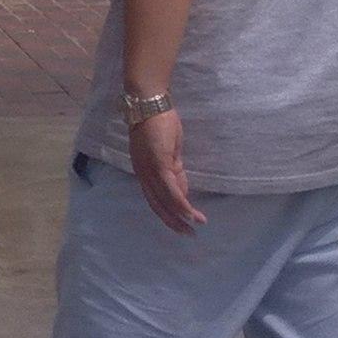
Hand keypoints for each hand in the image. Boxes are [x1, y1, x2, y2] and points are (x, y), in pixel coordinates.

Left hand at [128, 106, 203, 233]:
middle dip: (173, 222)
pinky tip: (191, 213)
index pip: (155, 199)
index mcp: (144, 171)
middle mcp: (143, 174)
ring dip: (181, 216)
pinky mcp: (158, 164)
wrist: (150, 103)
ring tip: (195, 227)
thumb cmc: (160, 123)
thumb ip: (174, 171)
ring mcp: (149, 170)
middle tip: (188, 234)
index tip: (181, 224)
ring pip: (164, 200)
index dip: (167, 214)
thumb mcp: (169, 152)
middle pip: (157, 205)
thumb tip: (182, 190)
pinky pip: (170, 189)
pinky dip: (181, 203)